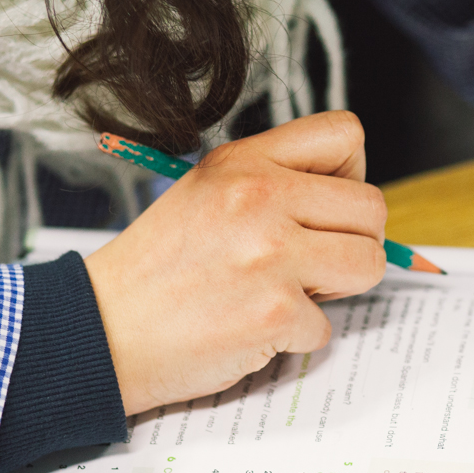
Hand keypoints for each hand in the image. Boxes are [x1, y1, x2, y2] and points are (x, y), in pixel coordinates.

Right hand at [84, 111, 386, 414]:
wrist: (101, 330)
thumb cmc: (155, 272)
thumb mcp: (206, 195)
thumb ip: (271, 185)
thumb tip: (345, 203)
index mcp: (243, 162)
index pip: (345, 135)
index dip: (352, 178)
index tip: (327, 209)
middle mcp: (259, 198)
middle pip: (372, 208)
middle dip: (354, 242)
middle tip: (311, 264)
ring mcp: (271, 254)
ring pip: (368, 263)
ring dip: (339, 288)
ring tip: (292, 292)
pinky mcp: (276, 311)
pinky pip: (327, 327)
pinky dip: (296, 337)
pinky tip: (253, 328)